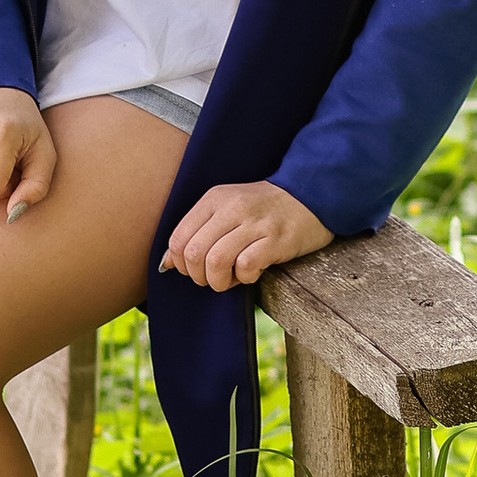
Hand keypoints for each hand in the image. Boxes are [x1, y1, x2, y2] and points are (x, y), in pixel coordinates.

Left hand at [159, 181, 333, 292]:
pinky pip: (245, 267)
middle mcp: (231, 208)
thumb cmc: (263, 208)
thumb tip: (167, 262)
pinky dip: (244, 278)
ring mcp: (254, 224)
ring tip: (231, 278)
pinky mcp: (275, 240)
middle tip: (213, 277)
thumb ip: (197, 232)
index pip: (178, 239)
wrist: (309, 195)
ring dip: (219, 281)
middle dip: (198, 276)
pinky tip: (252, 272)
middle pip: (193, 253)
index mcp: (214, 199)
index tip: (194, 270)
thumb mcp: (225, 209)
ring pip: (215, 262)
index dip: (180, 264)